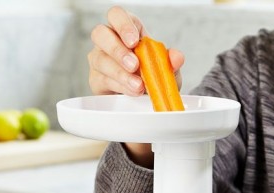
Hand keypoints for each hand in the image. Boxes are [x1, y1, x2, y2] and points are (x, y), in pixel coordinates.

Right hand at [88, 6, 184, 166]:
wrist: (144, 97)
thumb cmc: (151, 74)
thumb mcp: (166, 67)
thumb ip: (171, 60)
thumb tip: (176, 58)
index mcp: (125, 29)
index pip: (116, 15)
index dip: (123, 25)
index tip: (135, 42)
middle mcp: (108, 41)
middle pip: (100, 33)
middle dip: (117, 49)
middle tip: (134, 65)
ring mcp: (99, 59)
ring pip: (100, 60)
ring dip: (120, 74)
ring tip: (138, 85)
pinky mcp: (96, 79)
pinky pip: (101, 80)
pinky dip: (119, 86)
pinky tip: (131, 91)